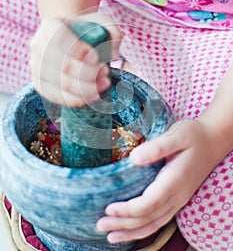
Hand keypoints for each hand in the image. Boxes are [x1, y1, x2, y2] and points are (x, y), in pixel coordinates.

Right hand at [30, 13, 121, 106]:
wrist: (70, 41)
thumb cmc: (86, 32)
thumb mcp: (101, 24)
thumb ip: (112, 32)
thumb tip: (113, 53)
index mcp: (50, 26)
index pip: (60, 40)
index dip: (79, 51)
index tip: (97, 58)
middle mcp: (38, 46)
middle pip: (63, 65)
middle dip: (89, 73)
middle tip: (106, 73)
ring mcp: (36, 66)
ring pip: (61, 83)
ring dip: (86, 88)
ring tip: (104, 85)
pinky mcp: (40, 84)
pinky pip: (56, 97)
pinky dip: (76, 99)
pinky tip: (92, 97)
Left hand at [96, 118, 224, 242]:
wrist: (212, 141)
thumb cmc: (193, 135)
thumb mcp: (177, 135)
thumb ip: (157, 147)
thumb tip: (133, 158)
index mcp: (174, 180)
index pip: (148, 203)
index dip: (127, 210)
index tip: (108, 209)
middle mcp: (177, 195)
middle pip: (148, 218)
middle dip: (123, 224)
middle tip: (100, 225)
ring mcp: (178, 199)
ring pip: (154, 223)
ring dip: (131, 231)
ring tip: (110, 236)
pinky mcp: (177, 199)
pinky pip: (160, 220)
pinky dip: (144, 229)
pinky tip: (131, 229)